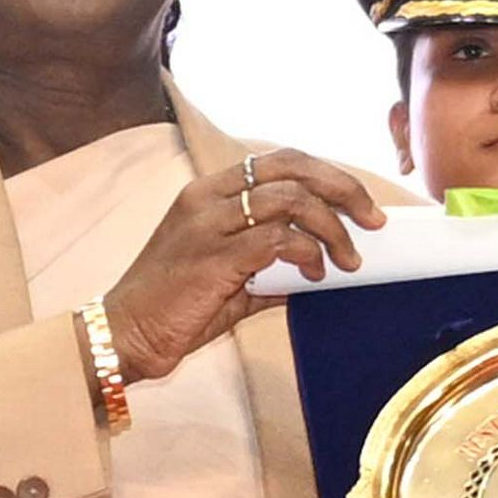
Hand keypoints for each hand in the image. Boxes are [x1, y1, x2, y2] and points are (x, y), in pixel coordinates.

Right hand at [102, 144, 383, 381]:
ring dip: (332, 229)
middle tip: (373, 219)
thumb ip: (268, 268)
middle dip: (343, 188)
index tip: (358, 204)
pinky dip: (308, 254)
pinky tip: (316, 275)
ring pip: (291, 200)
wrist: (124, 335)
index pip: (280, 161)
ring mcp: (208, 224)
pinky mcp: (215, 257)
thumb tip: (317, 273)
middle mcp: (207, 197)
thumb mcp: (226, 279)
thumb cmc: (171, 308)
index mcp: (207, 192)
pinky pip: (279, 240)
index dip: (326, 175)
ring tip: (348, 260)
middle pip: (293, 167)